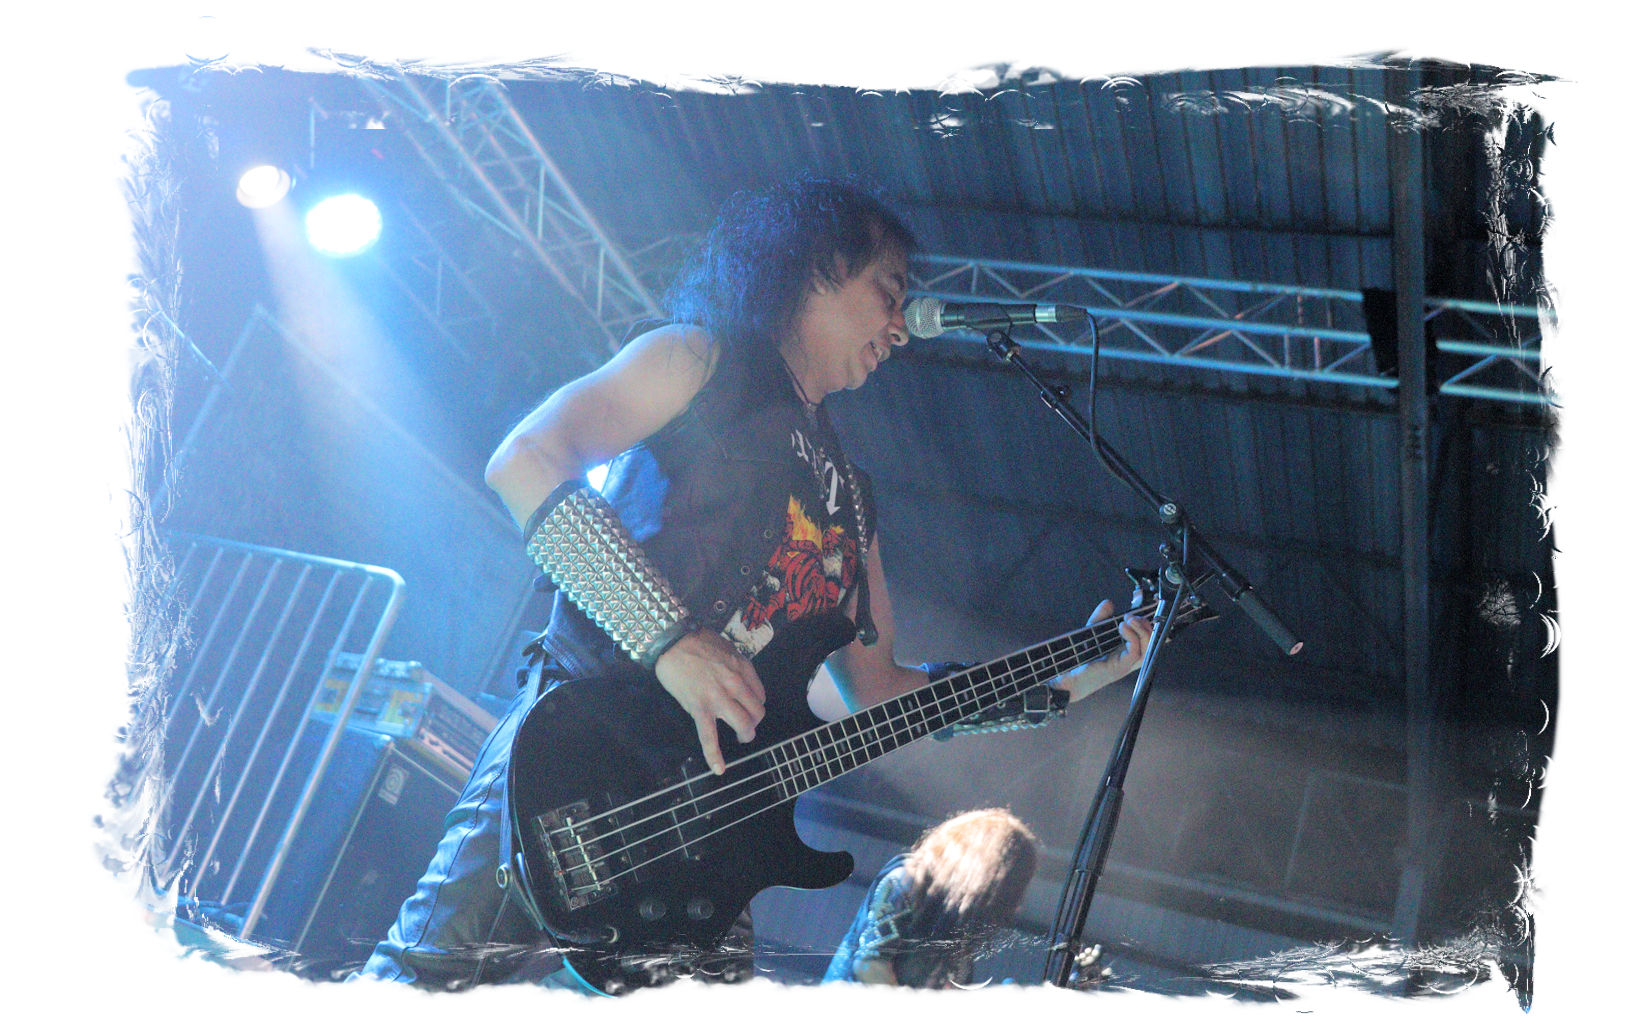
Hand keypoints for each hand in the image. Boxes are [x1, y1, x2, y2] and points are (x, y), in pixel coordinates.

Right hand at [653, 629, 766, 774]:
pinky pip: (709, 737)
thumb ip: (737, 666)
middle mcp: (735, 684)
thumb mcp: (726, 648)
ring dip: (746, 735)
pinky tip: (719, 769)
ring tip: (742, 737)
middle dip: (754, 721)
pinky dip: (714, 755)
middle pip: (757, 712)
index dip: (756, 704)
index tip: (748, 706)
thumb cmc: (696, 642)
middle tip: (748, 724)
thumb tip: (740, 681)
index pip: (760, 695)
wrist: (672, 642)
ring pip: (743, 725)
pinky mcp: (699, 709)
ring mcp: (718, 698)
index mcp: (742, 668)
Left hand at [1060, 599, 1153, 704]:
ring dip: (1142, 630)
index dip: (1147, 624)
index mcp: (1126, 651)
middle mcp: (1129, 659)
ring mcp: (1126, 664)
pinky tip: (1122, 627)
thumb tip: (1109, 603)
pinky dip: (1132, 637)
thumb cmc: (1081, 659)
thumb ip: (1100, 617)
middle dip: (1146, 625)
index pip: (1147, 638)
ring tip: (1130, 619)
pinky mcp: (1119, 668)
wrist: (1069, 677)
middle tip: (1132, 616)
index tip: (1137, 612)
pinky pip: (1135, 653)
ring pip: (1148, 648)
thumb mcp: (1092, 632)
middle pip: (1152, 643)